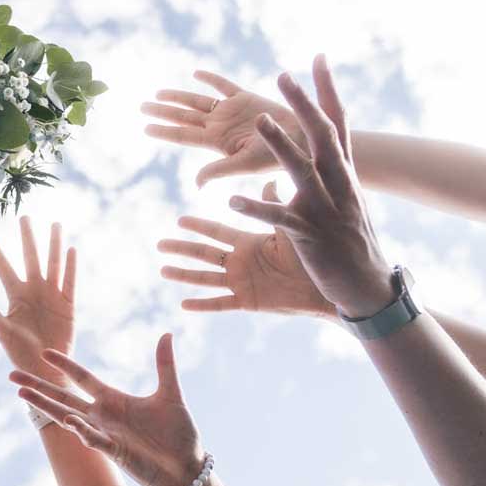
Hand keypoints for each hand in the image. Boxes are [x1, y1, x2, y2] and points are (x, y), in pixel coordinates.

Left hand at [0, 217, 74, 379]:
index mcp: (15, 296)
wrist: (44, 369)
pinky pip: (69, 282)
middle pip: (30, 259)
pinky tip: (70, 250)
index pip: (4, 267)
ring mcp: (51, 296)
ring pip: (52, 264)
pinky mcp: (67, 305)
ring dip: (53, 245)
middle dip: (27, 239)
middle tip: (24, 217)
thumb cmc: (20, 353)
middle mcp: (33, 291)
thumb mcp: (2, 330)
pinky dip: (70, 267)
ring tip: (54, 224)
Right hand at [9, 334, 204, 485]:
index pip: (82, 378)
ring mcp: (105, 434)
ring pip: (68, 417)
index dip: (65, 365)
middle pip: (63, 397)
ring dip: (46, 406)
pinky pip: (94, 440)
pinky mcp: (114, 452)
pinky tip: (71, 420)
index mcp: (114, 400)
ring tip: (23, 395)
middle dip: (39, 386)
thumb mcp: (171, 394)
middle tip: (12, 375)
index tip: (45, 352)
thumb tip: (167, 333)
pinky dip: (83, 431)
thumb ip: (165, 365)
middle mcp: (103, 416)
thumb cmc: (179, 434)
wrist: (187, 468)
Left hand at [139, 70, 297, 186]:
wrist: (301, 141)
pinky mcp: (246, 98)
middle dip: (163, 111)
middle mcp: (220, 125)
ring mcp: (231, 111)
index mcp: (216, 140)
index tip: (144, 128)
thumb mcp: (244, 165)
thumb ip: (219, 170)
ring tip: (158, 94)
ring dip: (178, 97)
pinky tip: (196, 74)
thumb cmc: (276, 156)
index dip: (164, 130)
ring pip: (198, 101)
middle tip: (141, 107)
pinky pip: (224, 86)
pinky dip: (211, 79)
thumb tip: (195, 183)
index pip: (183, 134)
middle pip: (184, 117)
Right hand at [158, 205, 330, 317]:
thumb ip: (275, 208)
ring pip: (206, 278)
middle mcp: (241, 262)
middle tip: (159, 244)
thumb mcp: (292, 228)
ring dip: (184, 274)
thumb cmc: (312, 256)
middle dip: (182, 248)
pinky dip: (202, 304)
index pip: (217, 231)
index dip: (198, 226)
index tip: (179, 220)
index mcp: (250, 243)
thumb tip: (271, 180)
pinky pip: (220, 303)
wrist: (325, 285)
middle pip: (204, 253)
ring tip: (163, 270)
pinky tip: (183, 305)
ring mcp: (242, 282)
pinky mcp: (248, 301)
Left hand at [228, 58, 395, 317]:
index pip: (338, 124)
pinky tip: (233, 201)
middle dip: (304, 105)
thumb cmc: (352, 245)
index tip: (319, 58)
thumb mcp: (339, 205)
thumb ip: (322, 179)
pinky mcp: (310, 236)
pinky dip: (257, 208)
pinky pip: (280, 219)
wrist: (369, 286)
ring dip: (281, 145)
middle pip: (322, 137)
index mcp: (345, 176)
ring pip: (302, 171)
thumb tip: (304, 160)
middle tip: (284, 76)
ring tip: (261, 121)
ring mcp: (326, 210)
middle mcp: (339, 186)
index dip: (328, 91)